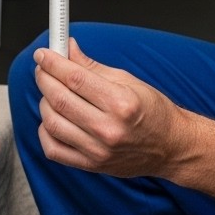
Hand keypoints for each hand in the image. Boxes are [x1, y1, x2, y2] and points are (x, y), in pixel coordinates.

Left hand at [33, 39, 190, 178]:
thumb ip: (92, 66)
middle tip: (43, 69)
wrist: (171, 147)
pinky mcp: (91, 165)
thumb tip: (68, 49)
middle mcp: (109, 129)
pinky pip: (53, 149)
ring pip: (52, 122)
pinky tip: (53, 119)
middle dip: (44, 78)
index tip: (43, 54)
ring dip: (44, 102)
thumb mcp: (128, 81)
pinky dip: (45, 131)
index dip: (53, 63)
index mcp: (121, 103)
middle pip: (60, 99)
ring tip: (51, 93)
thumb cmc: (153, 112)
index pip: (74, 78)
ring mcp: (98, 151)